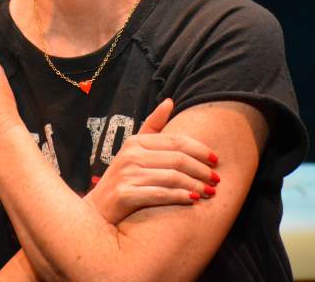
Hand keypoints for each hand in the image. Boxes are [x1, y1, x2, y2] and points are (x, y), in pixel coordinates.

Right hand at [84, 98, 220, 224]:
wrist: (97, 212)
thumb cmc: (122, 179)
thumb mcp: (133, 149)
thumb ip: (152, 126)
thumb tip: (170, 101)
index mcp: (136, 141)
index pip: (176, 141)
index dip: (199, 149)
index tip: (215, 159)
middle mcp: (131, 155)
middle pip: (178, 159)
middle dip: (201, 169)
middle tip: (216, 179)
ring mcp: (127, 175)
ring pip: (173, 177)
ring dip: (195, 185)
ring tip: (209, 192)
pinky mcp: (126, 195)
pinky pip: (161, 194)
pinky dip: (180, 197)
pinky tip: (193, 200)